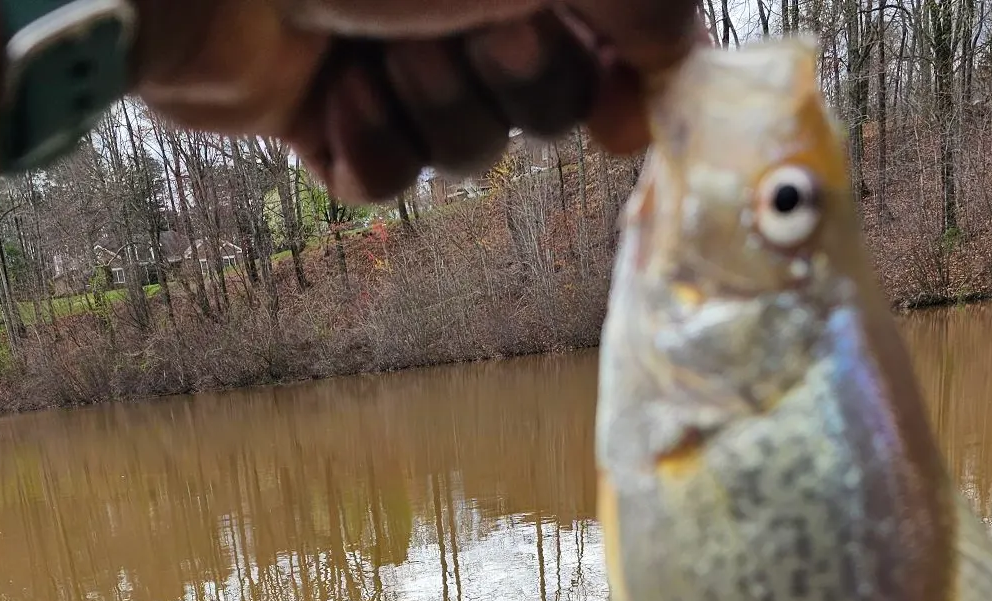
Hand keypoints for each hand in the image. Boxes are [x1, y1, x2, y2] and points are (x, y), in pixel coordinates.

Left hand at [135, 1, 695, 200]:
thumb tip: (669, 56)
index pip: (608, 28)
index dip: (625, 82)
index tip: (626, 123)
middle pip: (544, 99)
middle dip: (511, 78)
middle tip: (461, 25)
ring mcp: (386, 50)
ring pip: (466, 149)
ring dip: (432, 111)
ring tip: (374, 51)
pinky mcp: (322, 113)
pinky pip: (386, 183)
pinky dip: (368, 149)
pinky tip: (331, 97)